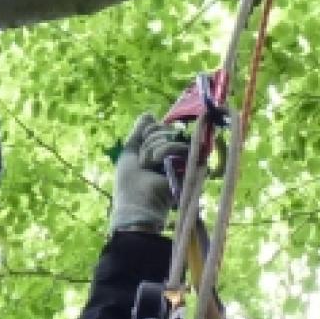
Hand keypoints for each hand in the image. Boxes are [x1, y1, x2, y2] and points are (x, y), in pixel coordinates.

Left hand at [108, 114, 191, 234]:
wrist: (139, 205)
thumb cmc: (130, 183)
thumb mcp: (130, 153)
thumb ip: (139, 132)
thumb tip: (150, 113)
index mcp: (156, 151)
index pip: (157, 128)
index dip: (148, 132)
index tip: (140, 150)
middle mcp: (170, 154)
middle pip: (163, 129)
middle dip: (149, 143)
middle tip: (144, 163)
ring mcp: (180, 159)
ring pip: (170, 135)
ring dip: (154, 150)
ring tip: (150, 167)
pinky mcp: (189, 166)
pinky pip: (179, 145)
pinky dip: (165, 152)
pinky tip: (160, 165)